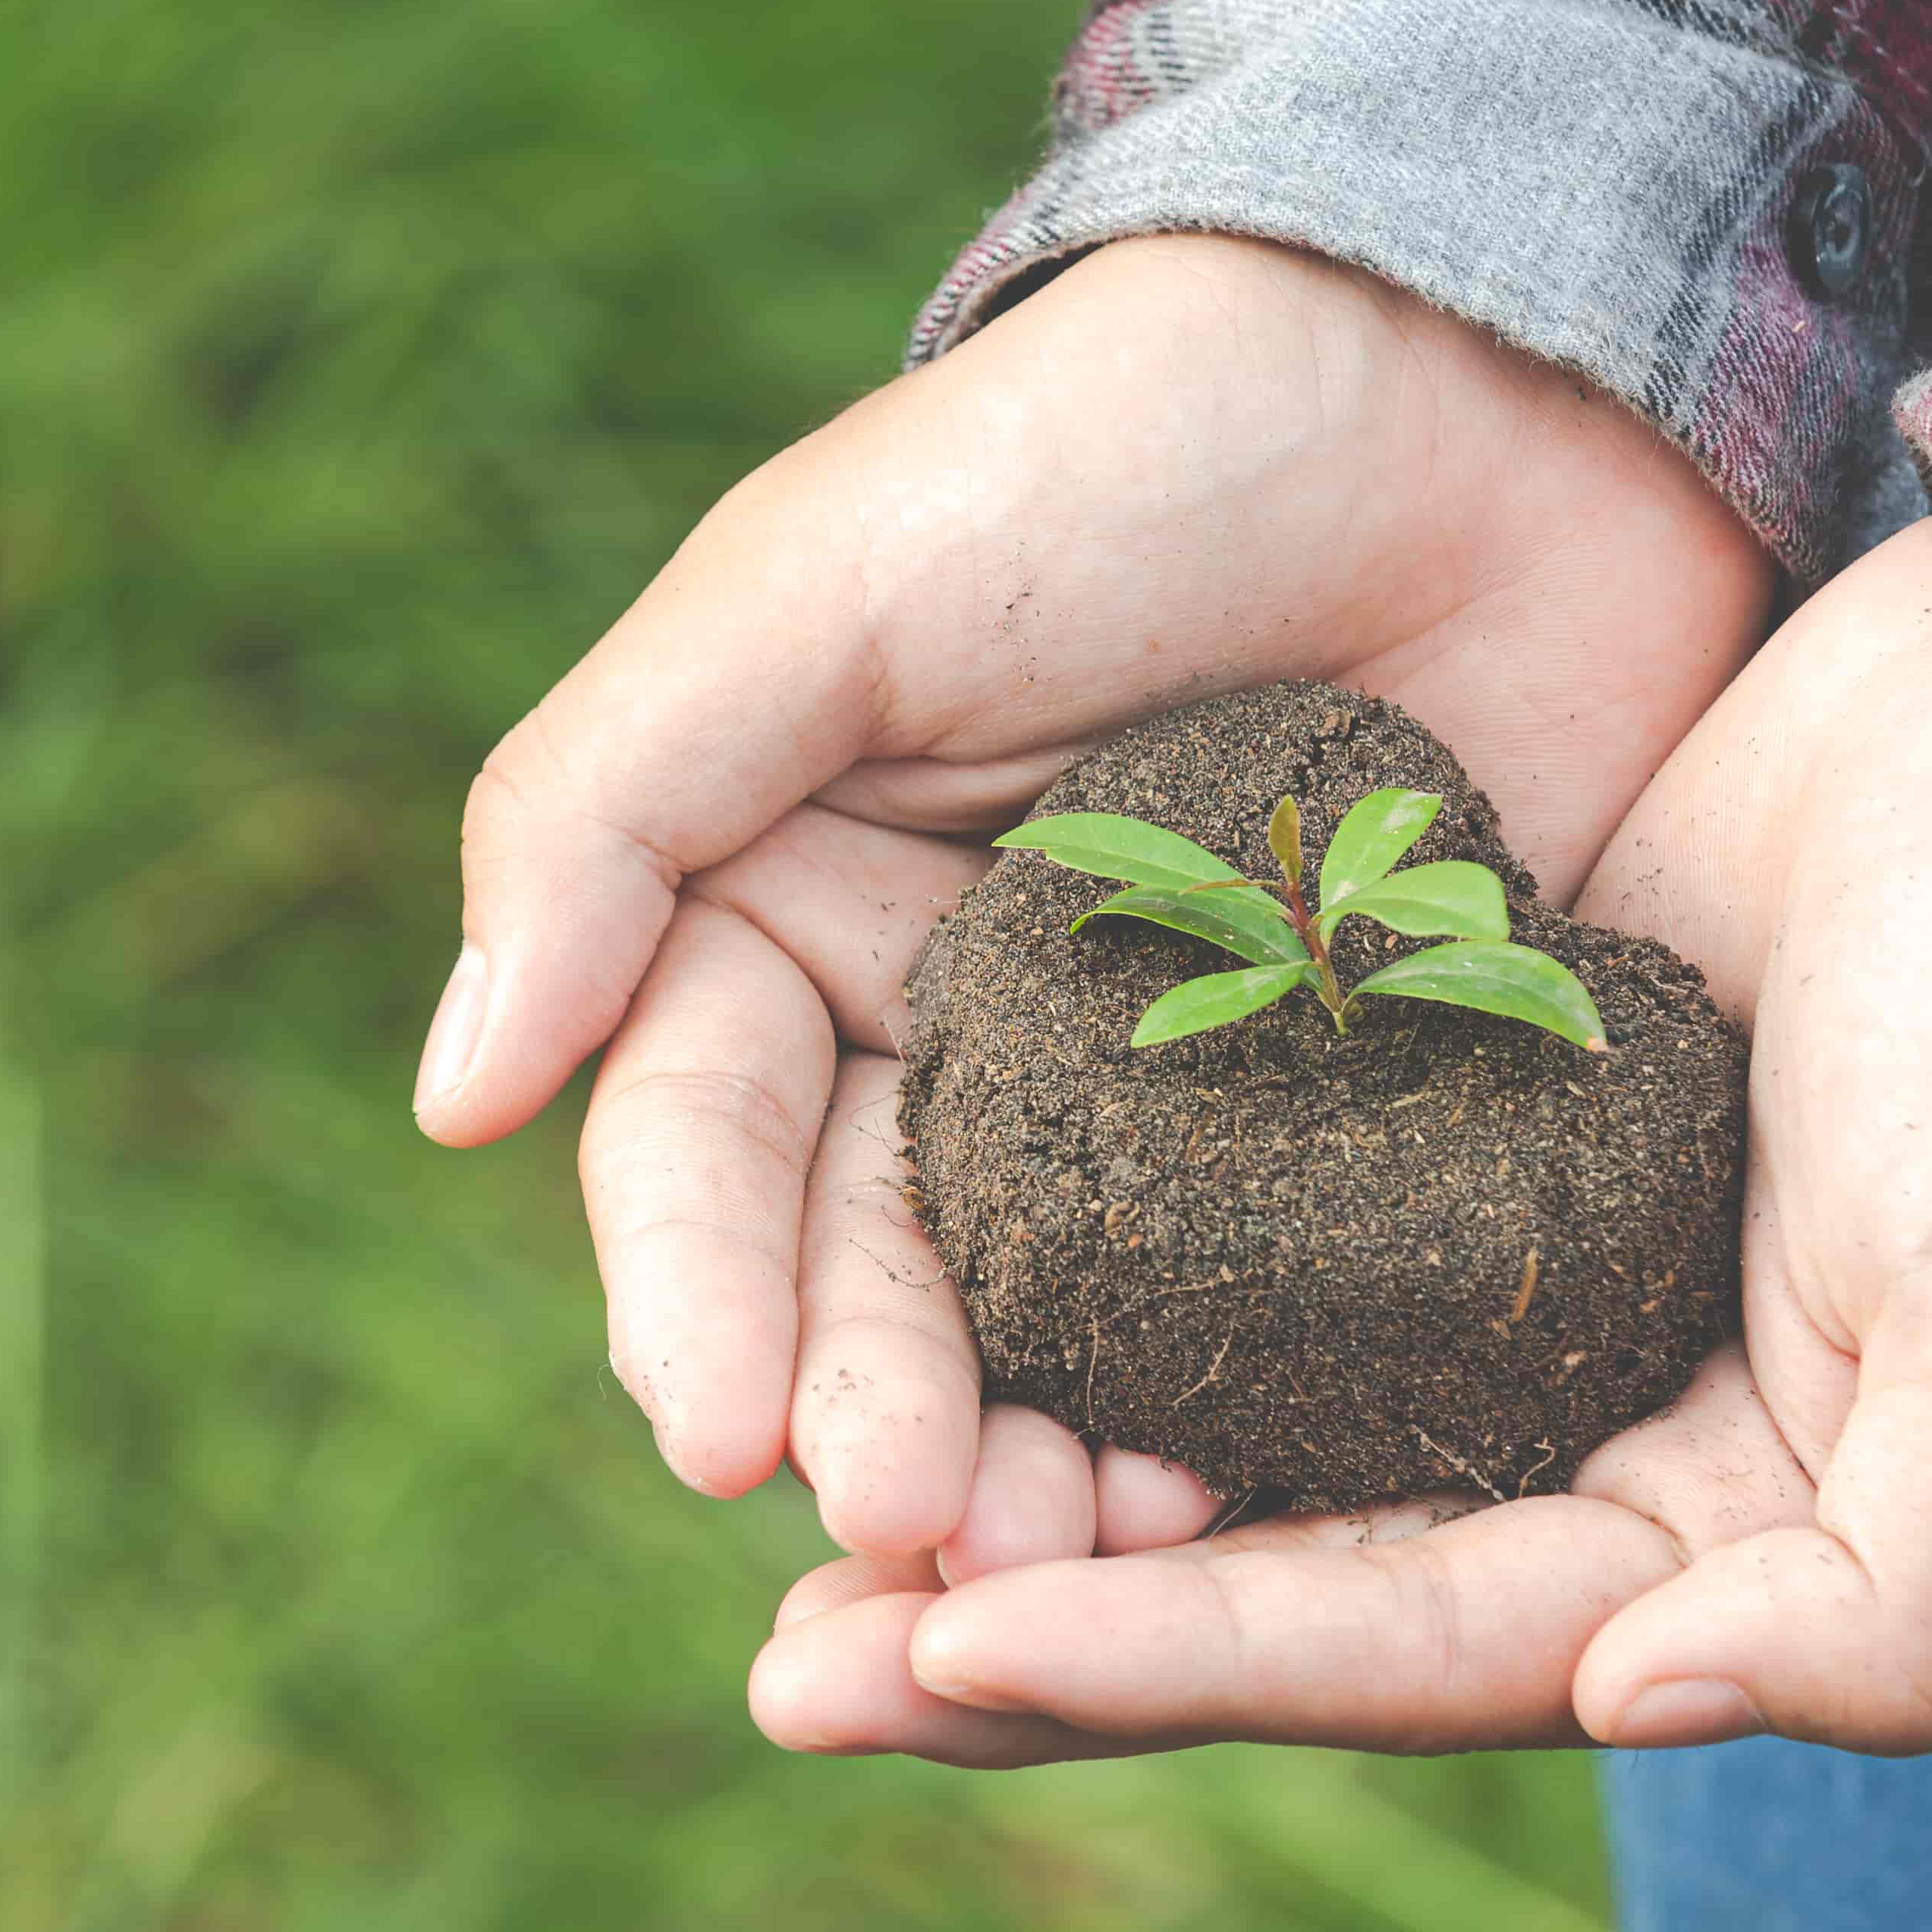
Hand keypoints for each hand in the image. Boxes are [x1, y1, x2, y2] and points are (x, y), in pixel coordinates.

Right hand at [415, 234, 1773, 1559]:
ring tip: (1073, 1554)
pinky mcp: (1348, 1132)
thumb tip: (451, 1096)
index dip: (695, 1296)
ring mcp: (1151, 1102)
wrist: (1480, 377)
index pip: (698, 1146)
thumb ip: (613, 808)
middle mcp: (944, 1037)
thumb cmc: (1110, 445)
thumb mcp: (823, 588)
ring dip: (1040, 1459)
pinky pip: (1272, 1310)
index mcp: (782, 916)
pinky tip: (1243, 1501)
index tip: (723, 1435)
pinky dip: (1244, 1414)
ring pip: (1057, 1332)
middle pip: (868, 1278)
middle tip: (916, 1536)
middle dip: (874, 1417)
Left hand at [747, 503, 1931, 1757]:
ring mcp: (1488, 1274)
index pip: (1403, 1641)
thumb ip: (1887, 1587)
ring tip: (782, 1506)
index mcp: (1708, 1537)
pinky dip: (1085, 1278)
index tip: (944, 1659)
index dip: (1180, 1667)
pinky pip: (1223, 1232)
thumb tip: (1629, 1709)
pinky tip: (919, 1274)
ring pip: (1210, 1422)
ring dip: (1016, 1471)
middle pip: (1263, 1581)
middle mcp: (1576, 1440)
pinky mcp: (1430, 1107)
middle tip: (790, 1672)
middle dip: (1027, 1640)